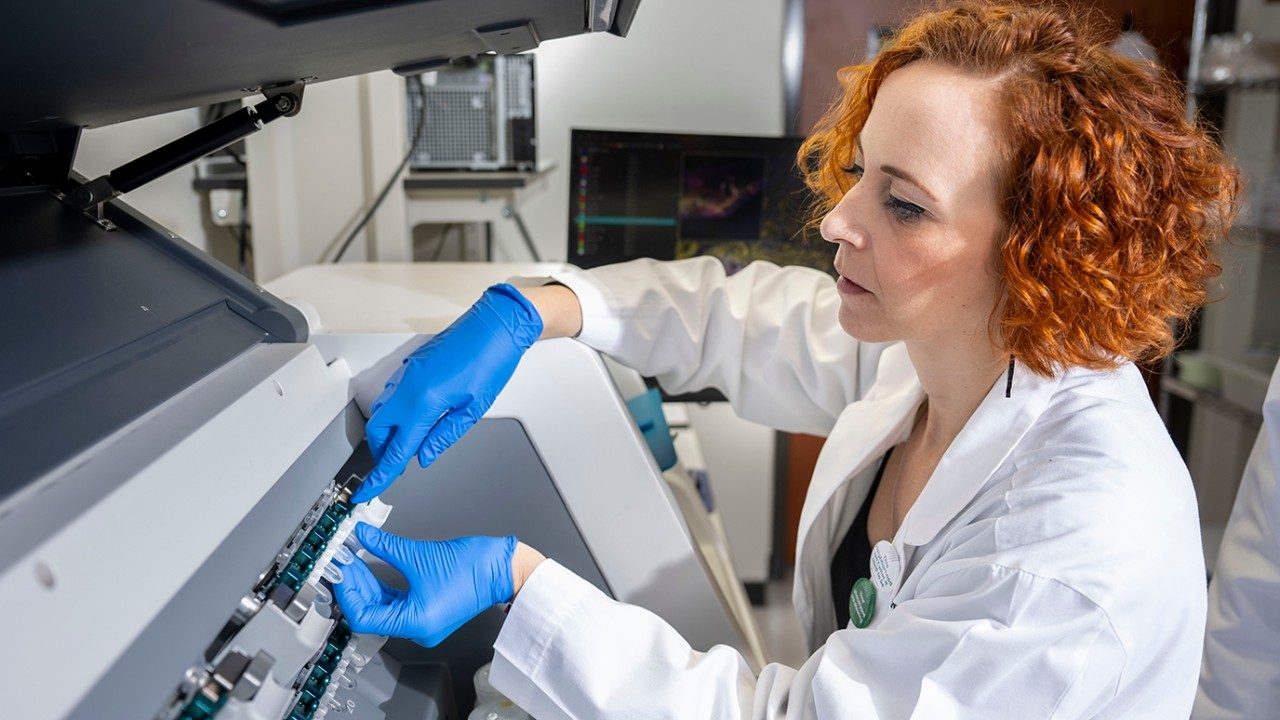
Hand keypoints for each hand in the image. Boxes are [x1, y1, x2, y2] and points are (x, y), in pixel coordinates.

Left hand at [333, 523, 517, 646]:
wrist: (503, 568)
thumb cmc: (474, 568)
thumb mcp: (420, 554)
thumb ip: (384, 546)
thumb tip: (362, 536)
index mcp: (415, 623)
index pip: (364, 617)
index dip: (347, 592)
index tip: (338, 569)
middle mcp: (417, 628)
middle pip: (371, 612)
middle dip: (354, 584)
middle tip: (342, 559)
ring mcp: (423, 621)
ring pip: (382, 607)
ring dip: (367, 584)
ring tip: (353, 560)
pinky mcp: (428, 610)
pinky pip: (396, 602)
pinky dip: (382, 587)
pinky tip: (370, 568)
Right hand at [353, 283, 541, 502]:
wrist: (494, 324)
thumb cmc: (490, 360)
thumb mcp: (473, 408)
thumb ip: (444, 435)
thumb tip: (425, 455)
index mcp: (425, 402)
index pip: (397, 448)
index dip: (382, 474)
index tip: (368, 490)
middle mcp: (408, 387)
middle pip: (378, 431)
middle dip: (381, 453)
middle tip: (392, 468)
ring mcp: (405, 375)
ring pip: (381, 412)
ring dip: (387, 433)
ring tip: (407, 444)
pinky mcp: (410, 367)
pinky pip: (391, 396)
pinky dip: (394, 413)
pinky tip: (413, 419)